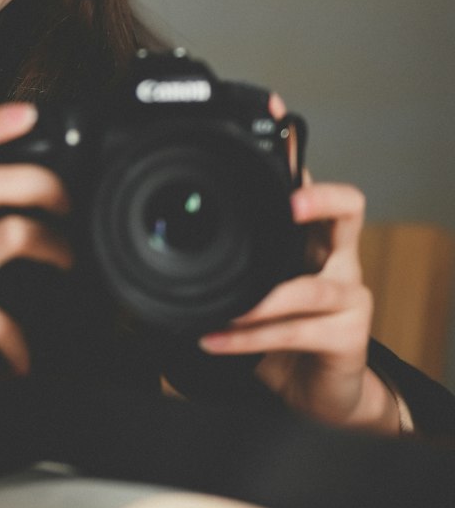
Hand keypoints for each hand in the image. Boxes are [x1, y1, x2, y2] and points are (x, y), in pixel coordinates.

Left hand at [197, 98, 397, 432]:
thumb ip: (227, 257)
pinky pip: (296, 331)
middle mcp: (338, 257)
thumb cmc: (281, 328)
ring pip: (311, 287)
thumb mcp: (253, 284)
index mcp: (312, 236)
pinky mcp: (349, 336)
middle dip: (320, 199)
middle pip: (349, 208)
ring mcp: (349, 296)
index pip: (309, 181)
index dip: (296, 149)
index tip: (273, 116)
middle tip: (289, 203)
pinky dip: (250, 337)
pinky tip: (218, 340)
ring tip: (227, 308)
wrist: (320, 391)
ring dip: (262, 299)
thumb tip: (158, 233)